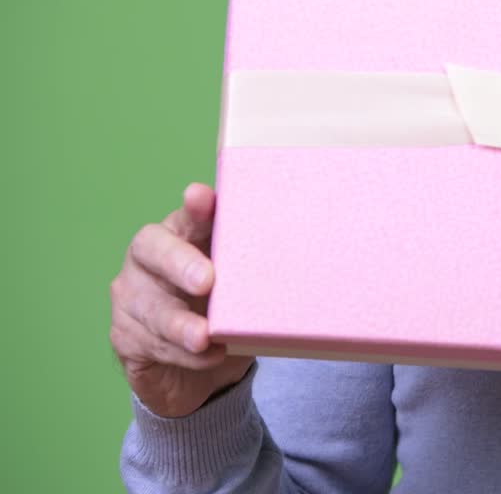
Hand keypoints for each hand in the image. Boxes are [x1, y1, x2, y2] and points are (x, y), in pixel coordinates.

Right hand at [109, 183, 252, 417]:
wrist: (201, 376)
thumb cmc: (228, 315)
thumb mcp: (246, 290)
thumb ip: (258, 271)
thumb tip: (303, 258)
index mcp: (184, 236)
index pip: (189, 216)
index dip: (195, 208)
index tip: (202, 197)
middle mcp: (150, 259)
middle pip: (152, 249)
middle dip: (180, 263)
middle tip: (206, 281)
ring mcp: (132, 296)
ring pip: (150, 305)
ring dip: (180, 323)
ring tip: (204, 337)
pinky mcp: (126, 335)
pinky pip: (150, 342)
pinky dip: (183, 354)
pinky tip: (207, 356)